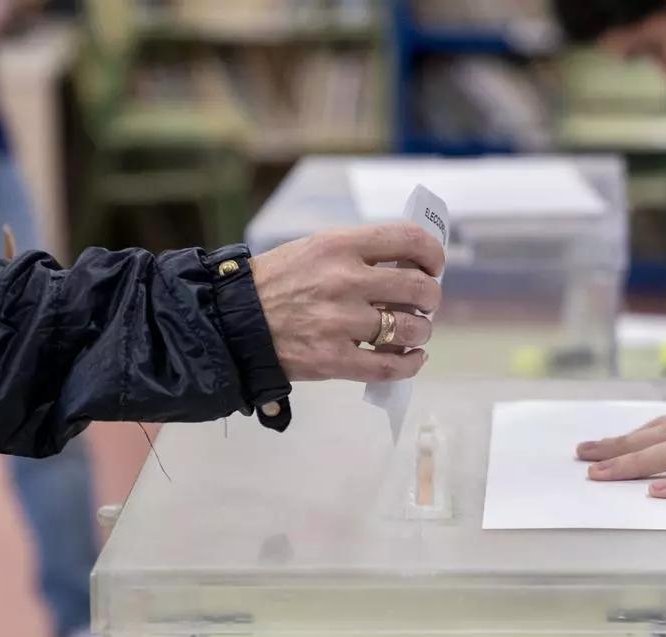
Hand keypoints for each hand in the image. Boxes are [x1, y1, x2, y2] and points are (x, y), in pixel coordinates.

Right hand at [250, 223, 442, 382]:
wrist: (232, 321)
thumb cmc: (276, 282)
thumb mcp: (314, 249)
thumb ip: (359, 253)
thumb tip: (410, 266)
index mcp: (339, 246)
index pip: (409, 240)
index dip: (433, 254)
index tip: (434, 266)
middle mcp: (344, 281)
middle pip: (418, 288)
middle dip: (430, 298)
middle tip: (423, 304)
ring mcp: (339, 323)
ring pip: (410, 329)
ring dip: (421, 331)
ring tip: (412, 332)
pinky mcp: (333, 360)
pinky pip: (389, 366)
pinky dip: (410, 364)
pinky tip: (412, 358)